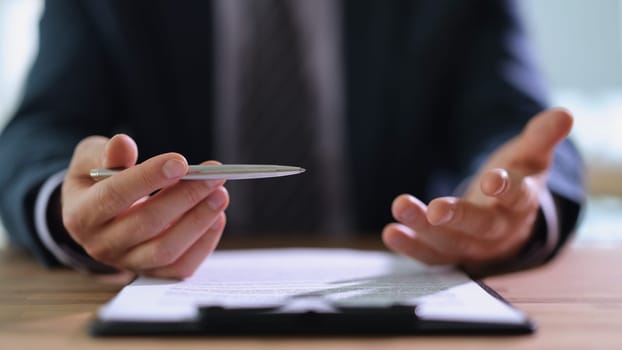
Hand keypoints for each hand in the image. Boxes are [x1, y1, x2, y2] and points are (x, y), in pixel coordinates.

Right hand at [61, 134, 228, 278]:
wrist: (96, 216)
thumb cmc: (96, 182)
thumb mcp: (90, 161)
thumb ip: (106, 153)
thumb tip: (123, 143)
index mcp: (80, 215)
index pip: (115, 196)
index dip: (149, 177)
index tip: (181, 161)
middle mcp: (101, 246)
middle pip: (147, 224)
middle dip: (185, 197)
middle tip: (214, 176)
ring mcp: (127, 264)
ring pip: (166, 249)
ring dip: (199, 221)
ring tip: (220, 194)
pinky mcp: (151, 274)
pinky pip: (181, 268)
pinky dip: (204, 244)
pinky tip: (217, 218)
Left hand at [382, 108, 572, 270]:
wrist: (508, 221)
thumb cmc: (517, 181)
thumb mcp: (530, 158)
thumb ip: (541, 137)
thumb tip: (564, 114)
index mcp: (521, 204)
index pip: (519, 199)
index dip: (507, 190)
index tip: (492, 180)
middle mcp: (498, 230)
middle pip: (481, 226)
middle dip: (459, 217)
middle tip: (436, 208)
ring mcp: (473, 246)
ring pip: (450, 242)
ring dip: (424, 228)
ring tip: (400, 206)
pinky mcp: (451, 253)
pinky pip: (431, 256)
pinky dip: (411, 247)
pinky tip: (391, 232)